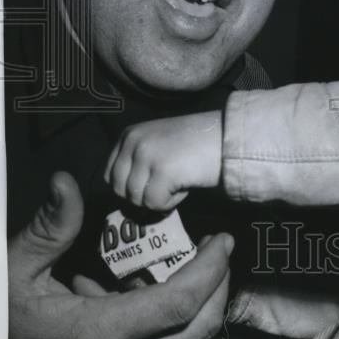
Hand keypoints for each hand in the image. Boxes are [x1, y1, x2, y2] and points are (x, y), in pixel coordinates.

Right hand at [8, 170, 232, 338]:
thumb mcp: (12, 272)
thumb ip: (50, 228)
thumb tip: (67, 183)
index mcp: (99, 336)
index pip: (180, 304)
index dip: (211, 269)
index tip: (223, 240)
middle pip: (197, 327)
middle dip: (215, 284)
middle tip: (213, 248)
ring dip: (190, 302)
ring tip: (172, 263)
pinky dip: (163, 321)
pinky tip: (134, 293)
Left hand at [104, 111, 222, 210]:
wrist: (227, 136)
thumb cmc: (198, 143)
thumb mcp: (159, 143)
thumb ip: (138, 160)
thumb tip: (124, 196)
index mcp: (129, 134)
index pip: (110, 176)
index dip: (130, 188)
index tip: (153, 184)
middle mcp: (133, 142)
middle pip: (121, 191)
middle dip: (144, 196)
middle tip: (168, 186)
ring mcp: (146, 155)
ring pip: (137, 200)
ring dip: (160, 198)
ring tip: (179, 181)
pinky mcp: (161, 171)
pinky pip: (155, 204)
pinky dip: (172, 202)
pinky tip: (185, 186)